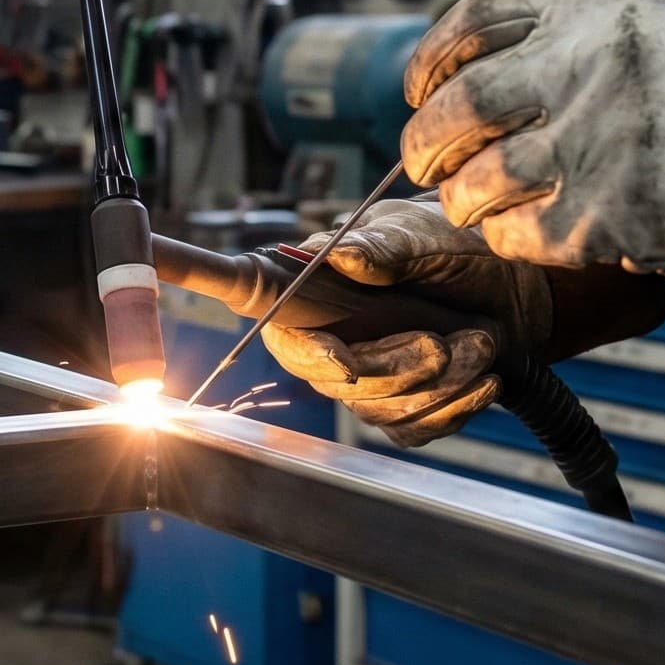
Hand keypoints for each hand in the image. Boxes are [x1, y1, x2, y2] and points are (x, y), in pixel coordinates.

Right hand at [155, 200, 542, 443]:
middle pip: (327, 372)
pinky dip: (455, 406)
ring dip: (441, 382)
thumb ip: (385, 245)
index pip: (225, 282)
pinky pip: (409, 431)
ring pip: (376, 406)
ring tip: (480, 342)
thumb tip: (345, 257)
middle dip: (394, 364)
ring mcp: (353, 381)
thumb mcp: (425, 233)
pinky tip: (484, 373)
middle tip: (446, 339)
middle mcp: (314, 337)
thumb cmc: (459, 254)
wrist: (521, 296)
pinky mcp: (393, 416)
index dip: (176, 273)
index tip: (142, 256)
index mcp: (302, 284)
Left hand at [401, 0, 664, 280]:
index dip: (433, 56)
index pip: (478, 15)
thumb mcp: (648, 9)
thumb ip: (565, 15)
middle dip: (425, 139)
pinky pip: (517, 233)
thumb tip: (464, 57)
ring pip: (478, 179)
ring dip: (459, 196)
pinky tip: (513, 229)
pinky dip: (502, 234)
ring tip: (465, 200)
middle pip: (461, 103)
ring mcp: (593, 143)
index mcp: (593, 2)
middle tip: (421, 158)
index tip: (420, 87)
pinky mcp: (603, 214)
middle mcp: (586, 63)